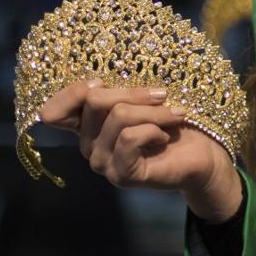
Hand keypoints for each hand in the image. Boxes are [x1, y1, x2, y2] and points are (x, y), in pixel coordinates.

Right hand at [39, 78, 242, 221]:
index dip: (73, 91)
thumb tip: (97, 82)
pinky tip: (165, 137)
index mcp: (88, 125)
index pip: (53, 112)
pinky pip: (130, 137)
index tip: (104, 81)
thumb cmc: (173, 120)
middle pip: (94, 100)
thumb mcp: (143, 99)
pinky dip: (155, 129)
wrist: (203, 152)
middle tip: (162, 96)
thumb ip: (118, 93)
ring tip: (174, 116)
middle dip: (134, 92)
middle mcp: (87, 146)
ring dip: (155, 111)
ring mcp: (102, 162)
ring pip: (118, 116)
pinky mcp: (120, 174)